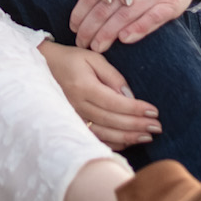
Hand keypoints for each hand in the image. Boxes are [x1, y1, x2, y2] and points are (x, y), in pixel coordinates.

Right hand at [37, 41, 160, 150]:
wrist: (42, 68)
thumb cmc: (71, 60)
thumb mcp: (93, 58)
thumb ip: (112, 76)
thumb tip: (129, 96)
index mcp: (83, 87)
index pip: (115, 103)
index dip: (136, 109)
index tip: (154, 112)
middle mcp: (77, 106)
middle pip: (111, 121)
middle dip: (137, 125)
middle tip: (157, 127)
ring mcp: (73, 118)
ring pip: (104, 133)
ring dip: (128, 137)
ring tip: (147, 136)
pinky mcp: (72, 125)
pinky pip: (94, 139)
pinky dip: (113, 143)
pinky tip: (129, 141)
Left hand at [70, 0, 200, 53]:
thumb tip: (85, 2)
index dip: (82, 11)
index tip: (73, 27)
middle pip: (107, 5)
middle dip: (91, 26)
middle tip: (81, 43)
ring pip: (127, 12)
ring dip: (109, 31)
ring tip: (97, 46)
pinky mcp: (172, 2)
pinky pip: (154, 17)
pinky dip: (139, 27)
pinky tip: (126, 38)